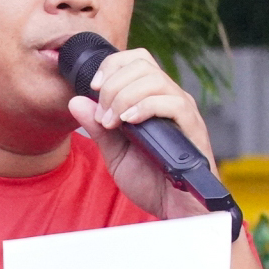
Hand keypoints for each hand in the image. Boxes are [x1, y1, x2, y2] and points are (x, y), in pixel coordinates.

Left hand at [66, 48, 218, 219]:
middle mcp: (169, 98)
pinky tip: (129, 123)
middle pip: (142, 63)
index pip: (136, 60)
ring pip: (154, 79)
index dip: (112, 66)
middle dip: (113, 85)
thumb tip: (75, 101)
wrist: (173, 208)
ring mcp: (182, 110)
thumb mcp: (115, 153)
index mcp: (152, 98)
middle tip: (104, 117)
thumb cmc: (150, 181)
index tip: (94, 87)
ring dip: (124, 97)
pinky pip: (171, 102)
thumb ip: (97, 128)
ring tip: (113, 123)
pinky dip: (144, 107)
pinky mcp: (192, 126)